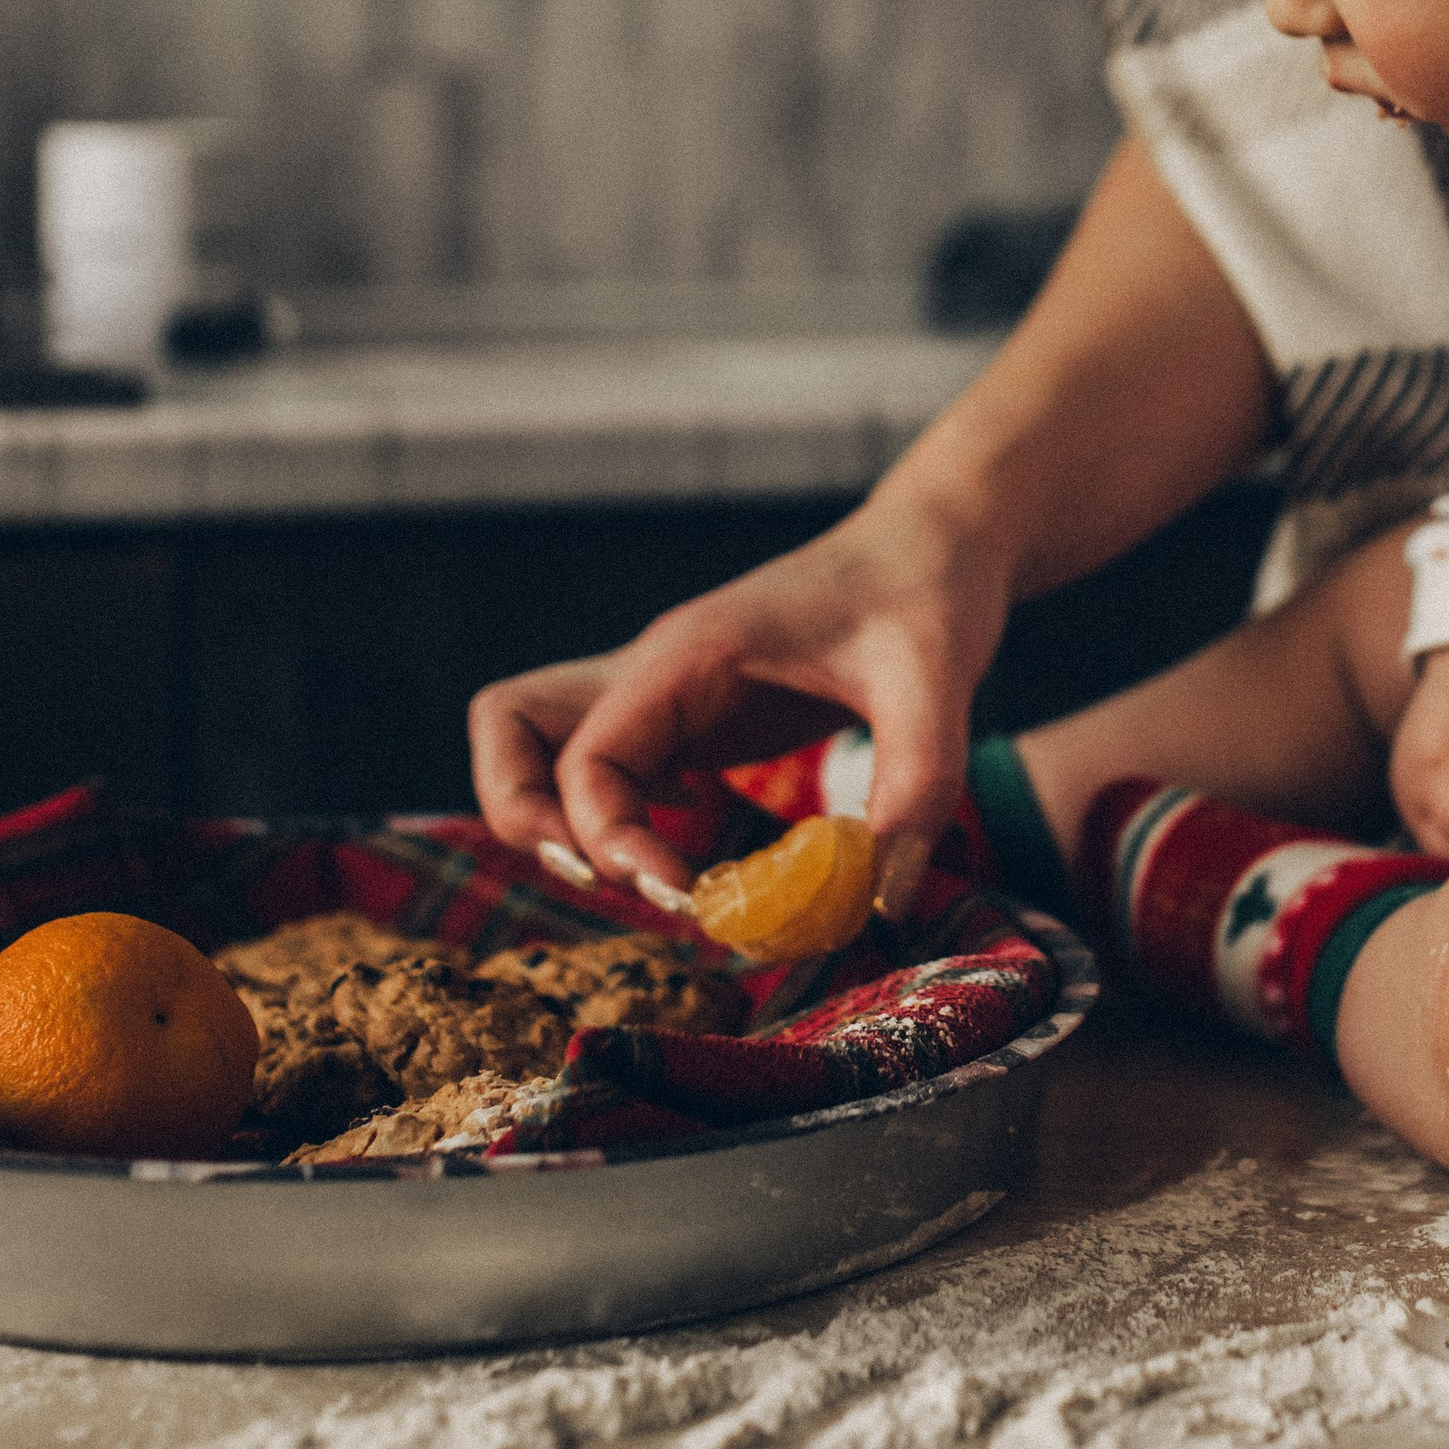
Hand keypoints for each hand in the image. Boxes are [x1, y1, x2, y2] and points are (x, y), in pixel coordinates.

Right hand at [467, 487, 1009, 895]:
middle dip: (528, 818)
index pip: (588, 754)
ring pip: (539, 744)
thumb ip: (915, 785)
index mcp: (691, 654)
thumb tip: (879, 903)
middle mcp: (655, 670)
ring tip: (644, 882)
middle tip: (613, 885)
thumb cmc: (925, 593)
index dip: (611, 838)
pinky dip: (612, 819)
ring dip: (556, 820)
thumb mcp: (937, 681)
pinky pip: (601, 767)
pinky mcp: (690, 717)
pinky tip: (688, 852)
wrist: (931, 545)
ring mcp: (664, 693)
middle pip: (511, 726)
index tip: (689, 895)